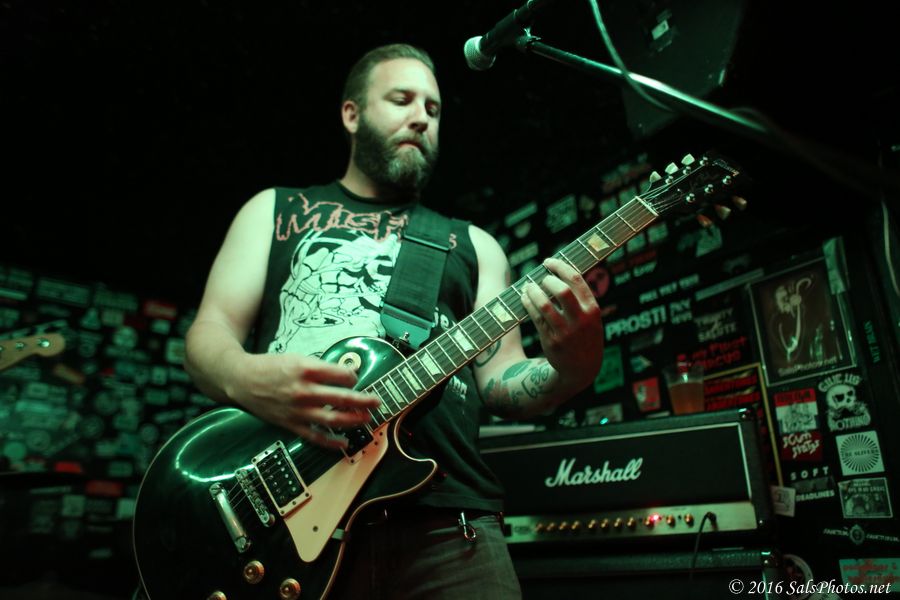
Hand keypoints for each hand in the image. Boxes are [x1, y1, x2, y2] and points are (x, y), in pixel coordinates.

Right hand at [227, 351, 380, 448]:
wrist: (242, 380)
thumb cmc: (271, 367)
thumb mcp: (297, 358)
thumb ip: (320, 368)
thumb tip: (345, 377)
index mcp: (306, 369)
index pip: (341, 375)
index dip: (353, 377)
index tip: (355, 379)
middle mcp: (304, 390)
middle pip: (342, 398)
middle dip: (363, 401)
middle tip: (376, 401)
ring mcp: (298, 410)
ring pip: (333, 419)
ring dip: (353, 420)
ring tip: (366, 419)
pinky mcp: (291, 424)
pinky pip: (315, 436)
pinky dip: (332, 442)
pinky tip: (345, 443)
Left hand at [520, 258, 603, 390]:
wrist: (582, 369)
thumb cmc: (585, 336)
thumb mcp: (591, 317)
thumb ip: (580, 298)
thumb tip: (558, 271)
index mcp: (592, 310)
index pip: (576, 280)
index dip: (560, 266)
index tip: (548, 261)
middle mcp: (580, 320)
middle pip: (561, 291)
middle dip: (547, 280)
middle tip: (541, 278)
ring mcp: (565, 332)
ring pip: (544, 305)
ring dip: (533, 292)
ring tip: (528, 286)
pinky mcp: (551, 341)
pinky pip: (536, 318)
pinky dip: (528, 304)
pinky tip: (525, 298)